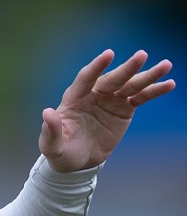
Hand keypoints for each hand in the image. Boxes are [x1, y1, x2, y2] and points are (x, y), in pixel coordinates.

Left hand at [39, 49, 174, 171]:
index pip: (85, 78)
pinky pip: (140, 97)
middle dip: (127, 68)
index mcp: (74, 98)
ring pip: (130, 84)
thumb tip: (47, 112)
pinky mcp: (123, 108)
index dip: (96, 67)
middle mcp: (93, 94)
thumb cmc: (60, 150)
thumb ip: (50, 130)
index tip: (109, 54)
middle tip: (142, 55)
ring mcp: (110, 100)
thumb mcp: (51, 145)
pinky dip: (154, 91)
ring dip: (147, 75)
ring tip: (165, 65)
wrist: (76, 161)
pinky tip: (169, 84)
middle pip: (112, 79)